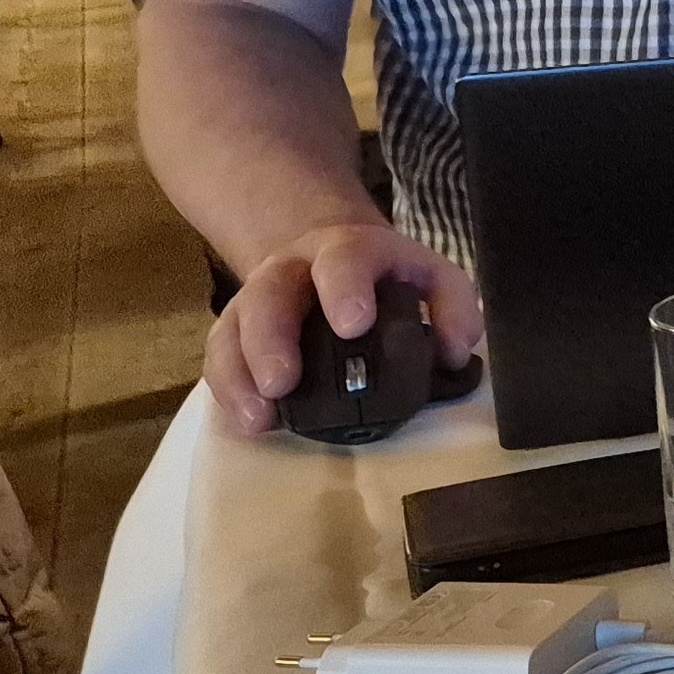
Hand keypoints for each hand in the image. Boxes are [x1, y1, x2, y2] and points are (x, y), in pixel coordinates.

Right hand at [203, 220, 482, 438]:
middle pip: (271, 294)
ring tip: (258, 416)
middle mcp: (292, 270)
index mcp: (348, 250)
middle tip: (283, 382)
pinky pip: (219, 355)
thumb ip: (452, 306)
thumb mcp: (429, 276)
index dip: (345, 288)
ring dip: (240, 373)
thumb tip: (455, 351)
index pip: (344, 259)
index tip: (353, 325)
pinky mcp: (234, 331)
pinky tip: (247, 422)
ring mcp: (256, 298)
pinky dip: (228, 389)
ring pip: (235, 326)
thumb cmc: (384, 278)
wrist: (326, 254)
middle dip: (273, 339)